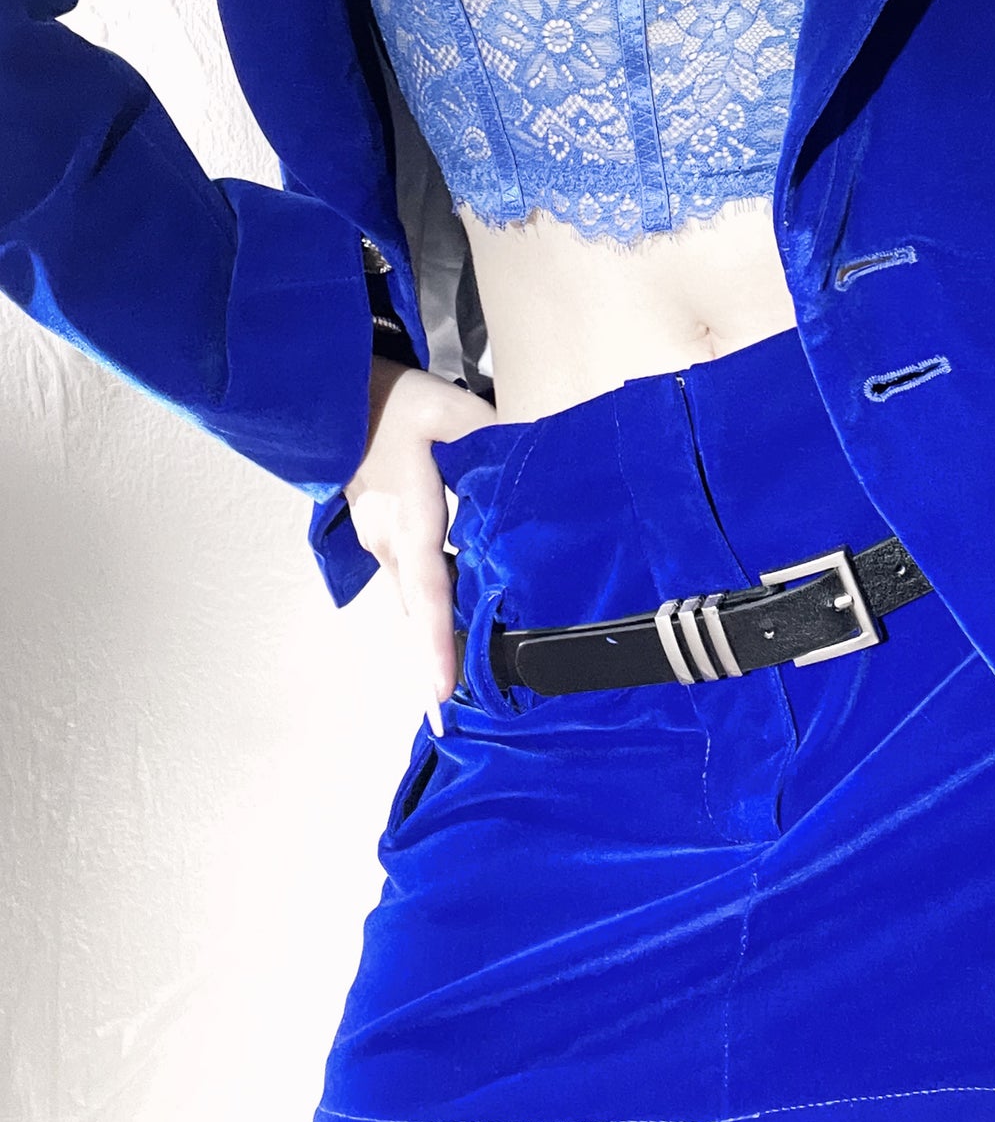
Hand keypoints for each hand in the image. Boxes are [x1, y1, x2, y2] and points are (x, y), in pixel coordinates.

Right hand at [342, 357, 497, 725]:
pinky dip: (426, 612)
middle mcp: (391, 544)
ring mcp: (381, 542)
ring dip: (429, 643)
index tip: (441, 697)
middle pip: (416, 616)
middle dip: (429, 668)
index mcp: (410, 522)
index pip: (427, 594)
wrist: (335, 397)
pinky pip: (409, 583)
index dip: (434, 647)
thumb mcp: (446, 411)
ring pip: (411, 602)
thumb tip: (532, 461)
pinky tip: (447, 626)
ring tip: (447, 693)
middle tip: (443, 724)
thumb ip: (490, 437)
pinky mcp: (383, 534)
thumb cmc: (390, 405)